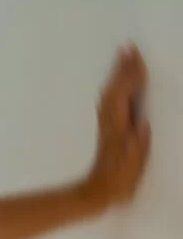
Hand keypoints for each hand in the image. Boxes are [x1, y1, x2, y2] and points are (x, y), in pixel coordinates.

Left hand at [81, 44, 150, 209]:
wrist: (97, 192)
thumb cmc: (119, 182)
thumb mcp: (133, 167)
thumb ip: (137, 146)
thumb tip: (142, 126)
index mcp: (118, 129)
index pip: (124, 97)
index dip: (130, 78)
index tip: (137, 59)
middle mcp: (110, 123)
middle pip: (114, 90)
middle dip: (122, 68)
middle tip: (128, 46)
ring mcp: (107, 125)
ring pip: (110, 94)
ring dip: (117, 74)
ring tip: (123, 56)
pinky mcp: (108, 129)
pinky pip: (110, 101)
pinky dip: (115, 86)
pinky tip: (117, 83)